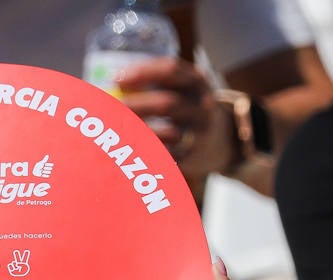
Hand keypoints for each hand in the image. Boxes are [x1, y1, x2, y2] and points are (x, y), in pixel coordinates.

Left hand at [115, 57, 233, 178]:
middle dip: (136, 106)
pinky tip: (127, 148)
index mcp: (196, 81)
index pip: (171, 69)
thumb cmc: (184, 108)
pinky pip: (167, 155)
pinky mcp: (194, 156)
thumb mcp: (179, 88)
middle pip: (168, 103)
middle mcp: (202, 105)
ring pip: (168, 133)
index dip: (142, 72)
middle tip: (111, 110)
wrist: (221, 139)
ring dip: (139, 132)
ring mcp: (201, 132)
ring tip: (116, 131)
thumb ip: (151, 83)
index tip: (117, 79)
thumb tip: (112, 85)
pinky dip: (146, 151)